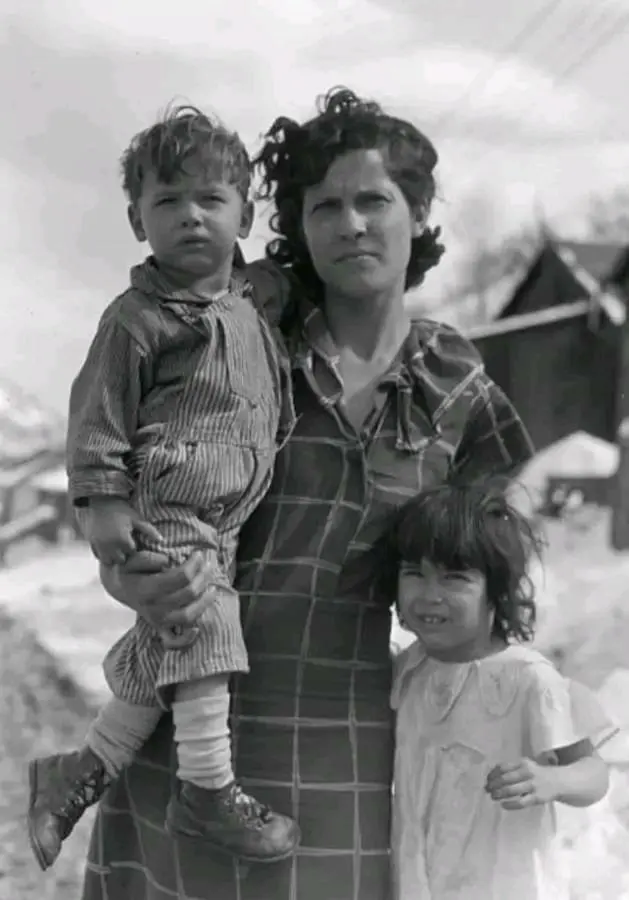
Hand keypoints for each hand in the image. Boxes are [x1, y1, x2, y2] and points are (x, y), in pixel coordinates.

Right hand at [79, 497, 161, 565]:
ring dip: (114, 556)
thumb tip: (161, 540)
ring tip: (117, 546)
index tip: (134, 540)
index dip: (134, 547)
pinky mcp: (91, 544)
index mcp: (122, 539)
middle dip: (124, 554)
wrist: (100, 501)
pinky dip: (104, 554)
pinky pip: (99, 557)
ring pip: (109, 561)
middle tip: (126, 544)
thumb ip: (149, 530)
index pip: (132, 553)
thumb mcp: (136, 518)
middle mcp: (109, 545)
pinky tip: (108, 545)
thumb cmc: (121, 509)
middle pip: (121, 560)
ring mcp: (98, 546)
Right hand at [99, 550, 216, 630]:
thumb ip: (146, 558)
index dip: (194, 565)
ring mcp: (157, 620)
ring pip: (188, 616)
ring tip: (212, 587)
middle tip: (209, 565)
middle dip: (203, 577)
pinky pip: (173, 641)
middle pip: (188, 593)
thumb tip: (166, 561)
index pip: (180, 577)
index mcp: (146, 589)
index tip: (198, 554)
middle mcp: (152, 607)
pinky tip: (197, 629)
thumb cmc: (130, 570)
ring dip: (205, 601)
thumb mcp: (131, 559)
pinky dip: (186, 639)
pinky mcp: (159, 628)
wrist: (120, 587)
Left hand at [485, 758, 557, 809]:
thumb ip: (512, 769)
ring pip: (511, 790)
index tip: (487, 779)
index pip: (503, 767)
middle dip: (493, 784)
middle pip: (505, 778)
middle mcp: (527, 772)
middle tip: (487, 789)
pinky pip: (520, 802)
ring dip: (499, 794)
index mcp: (523, 763)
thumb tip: (492, 775)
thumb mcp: (526, 766)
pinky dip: (510, 804)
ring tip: (493, 796)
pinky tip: (503, 804)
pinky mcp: (537, 798)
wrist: (559, 781)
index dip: (492, 773)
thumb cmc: (538, 774)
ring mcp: (532, 785)